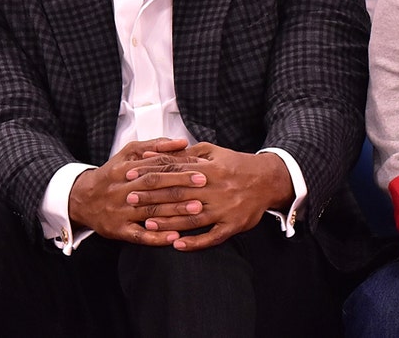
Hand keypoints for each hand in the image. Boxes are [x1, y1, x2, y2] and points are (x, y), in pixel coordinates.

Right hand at [68, 138, 202, 245]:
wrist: (81, 200)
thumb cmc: (112, 174)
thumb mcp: (127, 154)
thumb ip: (155, 146)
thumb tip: (182, 142)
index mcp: (124, 169)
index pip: (155, 165)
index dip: (179, 166)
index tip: (201, 167)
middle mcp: (122, 189)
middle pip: (153, 185)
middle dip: (180, 184)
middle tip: (203, 184)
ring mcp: (120, 211)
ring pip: (149, 210)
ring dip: (174, 210)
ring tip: (197, 208)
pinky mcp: (118, 230)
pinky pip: (139, 235)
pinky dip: (157, 237)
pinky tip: (175, 236)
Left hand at [140, 143, 293, 251]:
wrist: (268, 180)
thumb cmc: (235, 164)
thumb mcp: (212, 152)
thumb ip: (184, 154)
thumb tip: (154, 153)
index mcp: (209, 169)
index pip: (175, 170)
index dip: (150, 173)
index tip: (130, 176)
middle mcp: (216, 189)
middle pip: (179, 194)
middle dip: (153, 197)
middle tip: (130, 200)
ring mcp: (225, 209)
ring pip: (192, 218)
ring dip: (169, 222)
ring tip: (148, 224)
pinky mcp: (233, 225)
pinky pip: (212, 237)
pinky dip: (195, 243)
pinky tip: (177, 246)